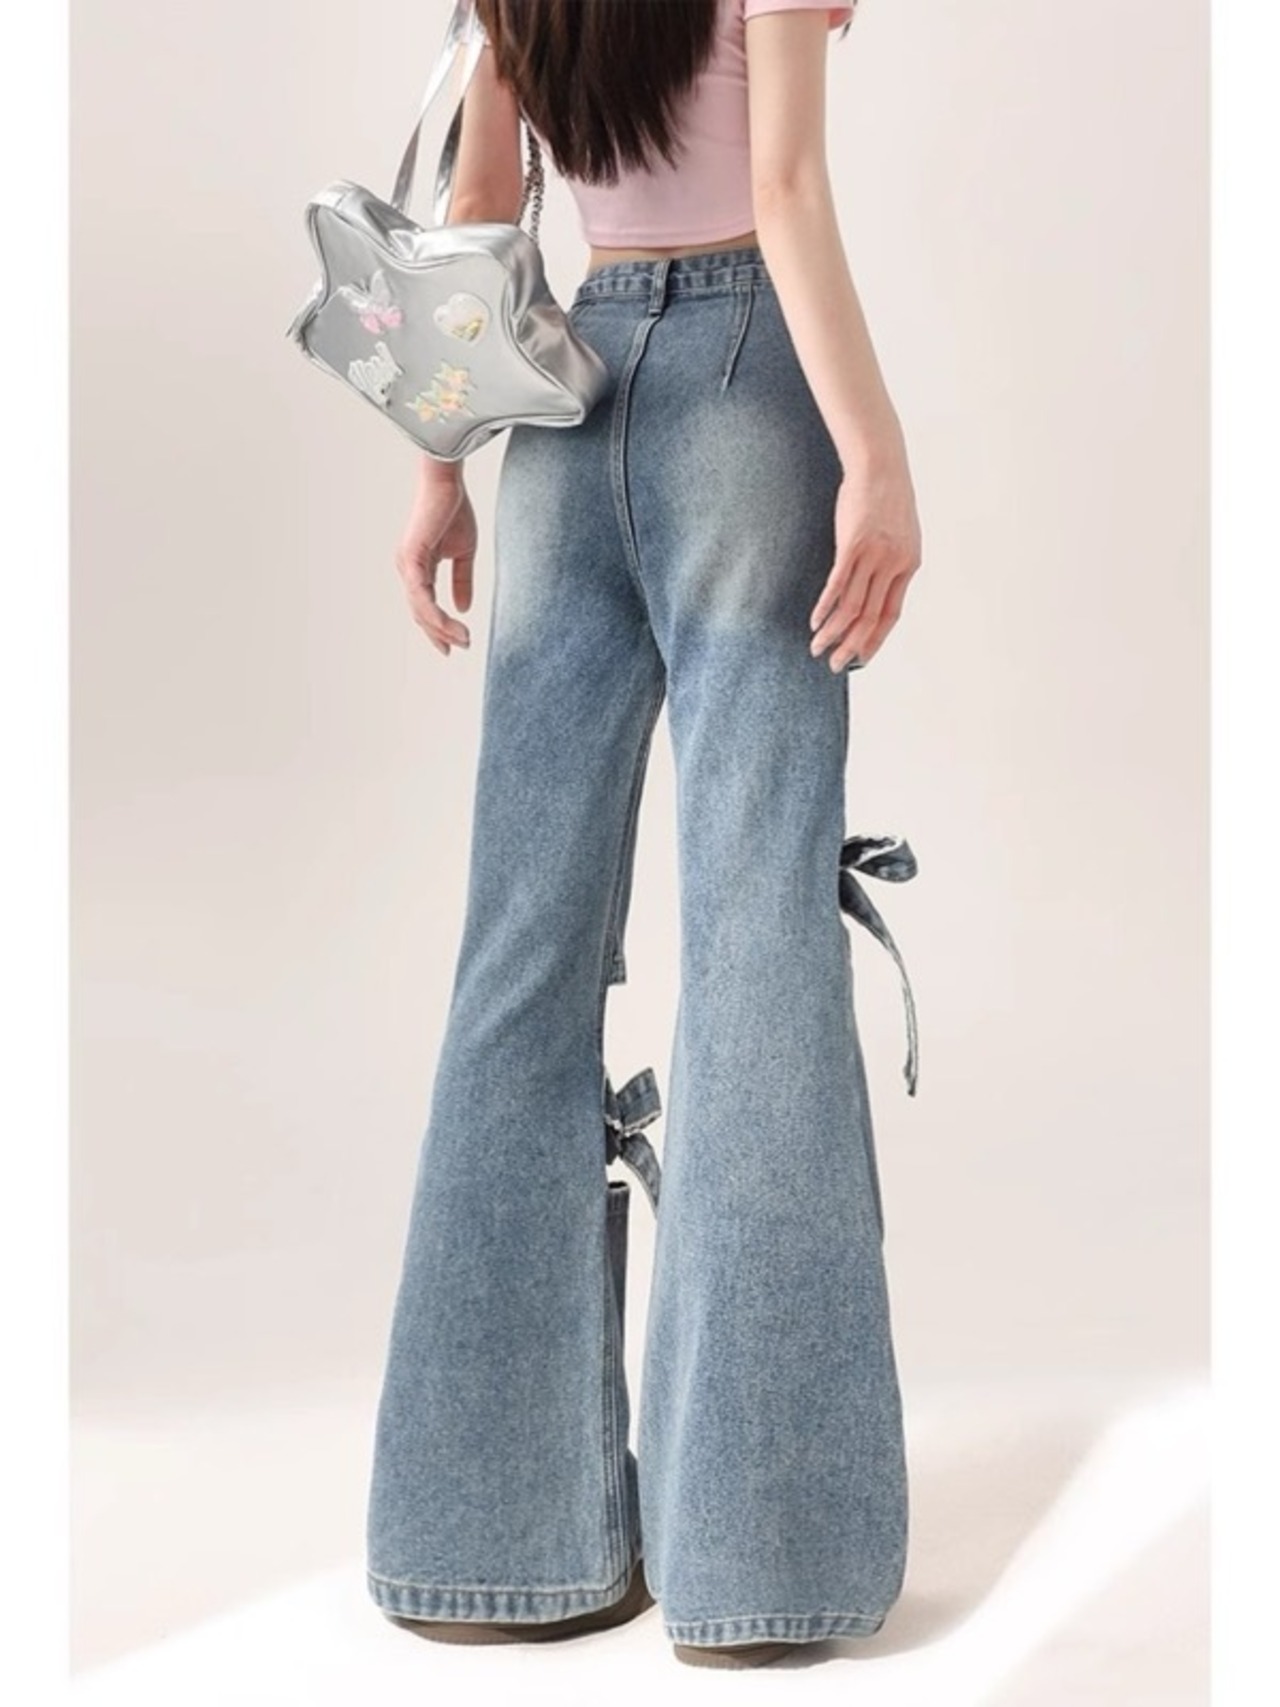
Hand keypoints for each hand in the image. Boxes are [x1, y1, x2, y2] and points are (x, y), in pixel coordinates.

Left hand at [394, 461, 476, 655]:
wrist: (447, 483)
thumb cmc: (453, 510)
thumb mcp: (464, 553)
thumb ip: (462, 581)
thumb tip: (463, 608)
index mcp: (418, 569)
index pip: (424, 607)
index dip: (438, 628)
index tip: (453, 645)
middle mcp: (407, 570)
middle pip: (420, 613)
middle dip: (439, 634)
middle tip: (460, 648)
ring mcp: (406, 566)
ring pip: (420, 609)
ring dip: (441, 629)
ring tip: (463, 640)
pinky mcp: (411, 559)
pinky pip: (421, 596)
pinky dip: (436, 613)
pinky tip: (450, 625)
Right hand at [808, 443, 921, 670]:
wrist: (881, 464)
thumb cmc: (888, 496)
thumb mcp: (902, 532)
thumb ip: (894, 560)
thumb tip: (880, 584)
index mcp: (909, 565)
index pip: (891, 614)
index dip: (875, 639)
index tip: (861, 658)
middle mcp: (894, 565)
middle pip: (870, 617)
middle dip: (852, 646)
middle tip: (836, 666)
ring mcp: (873, 556)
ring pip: (852, 607)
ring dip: (833, 632)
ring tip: (818, 649)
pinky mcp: (853, 545)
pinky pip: (838, 585)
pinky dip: (825, 608)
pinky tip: (815, 622)